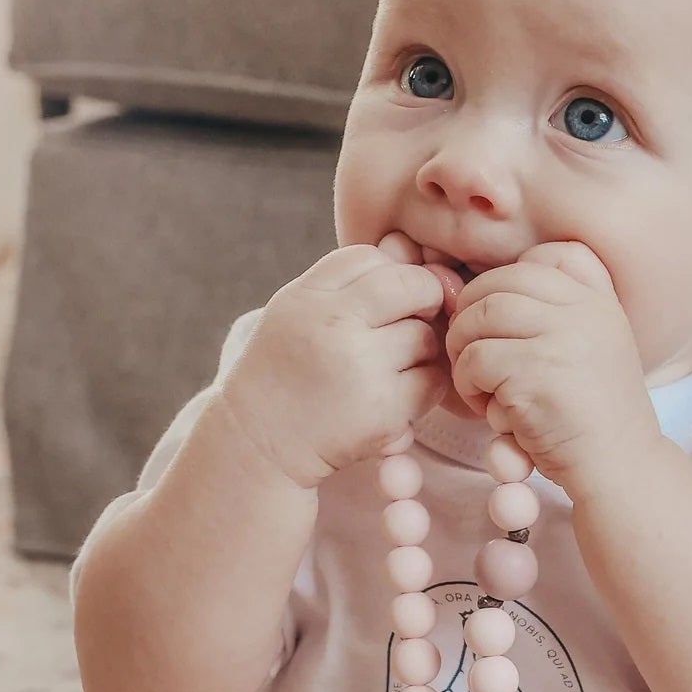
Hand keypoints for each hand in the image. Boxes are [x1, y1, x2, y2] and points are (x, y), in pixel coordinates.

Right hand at [220, 238, 463, 488]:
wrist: (259, 443)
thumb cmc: (286, 371)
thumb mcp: (299, 311)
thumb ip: (349, 281)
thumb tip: (408, 248)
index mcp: (308, 295)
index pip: (372, 257)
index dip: (386, 277)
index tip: (378, 304)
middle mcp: (333, 325)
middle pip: (411, 288)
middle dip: (419, 304)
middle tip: (401, 330)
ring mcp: (361, 368)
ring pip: (427, 337)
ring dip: (421, 351)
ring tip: (391, 368)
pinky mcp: (384, 411)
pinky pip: (433, 382)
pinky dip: (424, 388)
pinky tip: (396, 396)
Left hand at [444, 241, 660, 494]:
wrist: (620, 468)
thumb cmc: (595, 418)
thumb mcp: (596, 349)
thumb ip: (563, 315)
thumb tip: (492, 294)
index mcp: (600, 301)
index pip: (544, 258)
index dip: (506, 283)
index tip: (498, 322)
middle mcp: (584, 312)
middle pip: (501, 282)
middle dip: (472, 315)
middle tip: (470, 354)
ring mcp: (561, 339)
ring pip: (480, 317)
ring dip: (465, 352)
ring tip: (479, 386)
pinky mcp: (536, 374)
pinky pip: (475, 361)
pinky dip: (468, 386)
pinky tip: (489, 411)